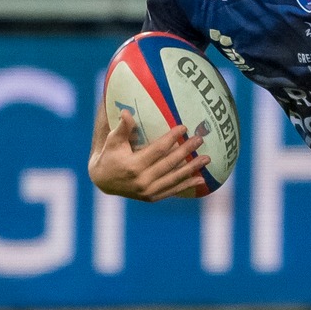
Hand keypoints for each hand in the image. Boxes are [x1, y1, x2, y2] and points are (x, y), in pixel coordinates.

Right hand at [88, 110, 207, 201]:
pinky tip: (200, 179)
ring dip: (192, 169)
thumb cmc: (110, 154)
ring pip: (174, 178)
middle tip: (200, 139)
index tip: (184, 127)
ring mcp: (148, 191)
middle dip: (186, 151)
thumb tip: (126, 112)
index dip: (171, 138)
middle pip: (170, 164)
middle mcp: (142, 181)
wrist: (103, 181)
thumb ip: (122, 128)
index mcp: (133, 165)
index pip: (157, 150)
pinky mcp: (151, 198)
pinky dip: (186, 185)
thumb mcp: (112, 141)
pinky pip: (172, 190)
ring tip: (207, 158)